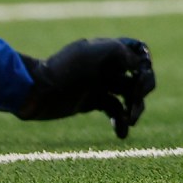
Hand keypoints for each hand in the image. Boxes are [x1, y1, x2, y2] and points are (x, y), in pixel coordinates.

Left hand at [15, 36, 155, 137]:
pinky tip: (122, 133)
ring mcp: (99, 84)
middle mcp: (106, 65)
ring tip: (130, 121)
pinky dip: (122, 122)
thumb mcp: (94, 53)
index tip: (139, 77)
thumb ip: (121, 53)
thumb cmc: (65, 69)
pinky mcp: (92, 101)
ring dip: (135, 108)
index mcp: (108, 49)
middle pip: (138, 75)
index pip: (138, 50)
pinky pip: (115, 110)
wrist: (38, 91)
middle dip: (142, 89)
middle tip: (135, 101)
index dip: (145, 63)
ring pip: (129, 95)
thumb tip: (139, 65)